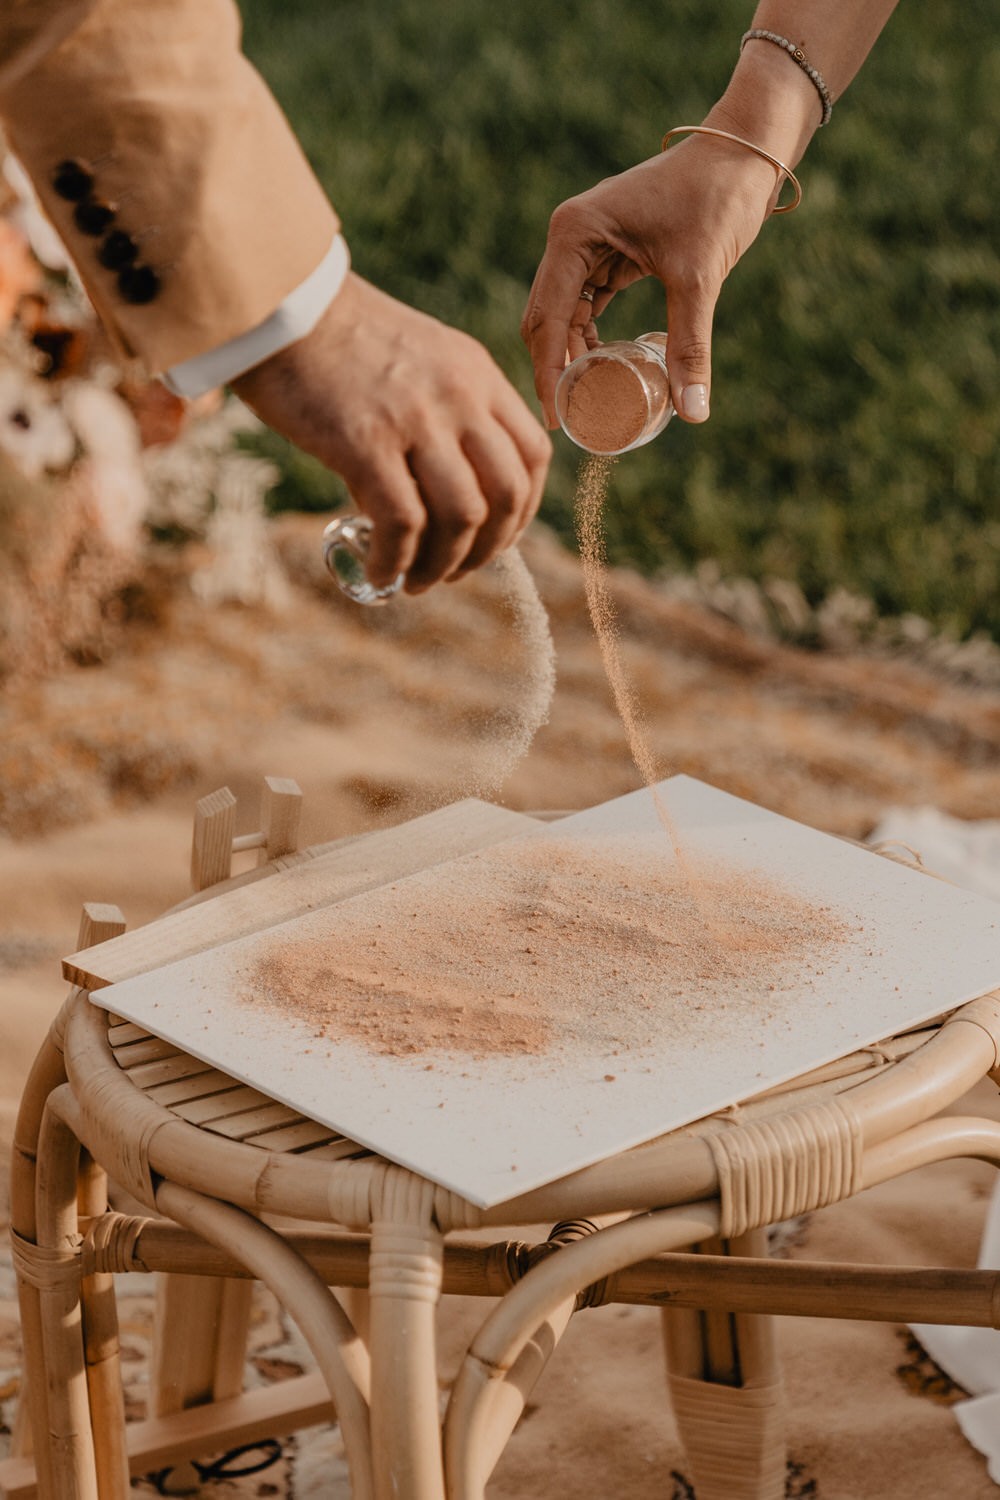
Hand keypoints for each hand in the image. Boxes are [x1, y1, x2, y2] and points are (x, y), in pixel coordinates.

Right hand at [233, 273, 550, 592]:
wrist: (278, 302)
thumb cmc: (338, 339)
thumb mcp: (418, 359)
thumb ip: (444, 415)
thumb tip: (440, 498)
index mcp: (477, 374)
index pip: (532, 455)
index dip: (524, 511)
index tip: (496, 538)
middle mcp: (459, 396)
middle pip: (508, 495)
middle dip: (489, 549)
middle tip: (456, 570)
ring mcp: (416, 419)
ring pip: (463, 517)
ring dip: (445, 565)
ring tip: (416, 580)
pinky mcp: (366, 443)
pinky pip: (402, 525)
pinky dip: (396, 561)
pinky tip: (380, 570)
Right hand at [521, 132, 785, 428]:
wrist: (746, 151)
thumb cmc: (718, 197)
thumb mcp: (699, 276)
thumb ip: (690, 346)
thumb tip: (694, 412)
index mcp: (574, 233)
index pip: (547, 317)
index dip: (548, 372)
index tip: (557, 421)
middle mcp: (571, 237)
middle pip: (546, 318)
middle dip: (555, 370)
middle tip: (569, 422)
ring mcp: (589, 244)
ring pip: (566, 315)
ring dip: (574, 357)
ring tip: (587, 404)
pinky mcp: (611, 251)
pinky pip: (589, 305)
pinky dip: (593, 339)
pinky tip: (605, 371)